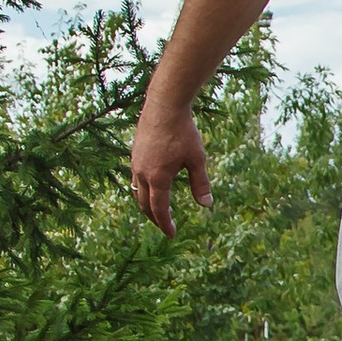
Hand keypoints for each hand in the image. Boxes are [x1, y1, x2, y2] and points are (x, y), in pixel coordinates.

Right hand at [130, 98, 210, 237]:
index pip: (159, 209)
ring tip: (156, 210)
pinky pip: (135, 178)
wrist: (164, 106)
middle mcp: (142, 173)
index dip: (165, 224)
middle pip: (144, 204)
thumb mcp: (197, 159)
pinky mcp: (134, 153)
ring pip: (137, 191)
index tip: (172, 234)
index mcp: (158, 178)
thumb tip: (207, 205)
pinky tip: (151, 186)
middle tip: (165, 226)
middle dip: (154, 218)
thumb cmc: (183, 132)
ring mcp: (135, 163)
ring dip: (146, 204)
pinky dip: (142, 189)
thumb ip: (200, 184)